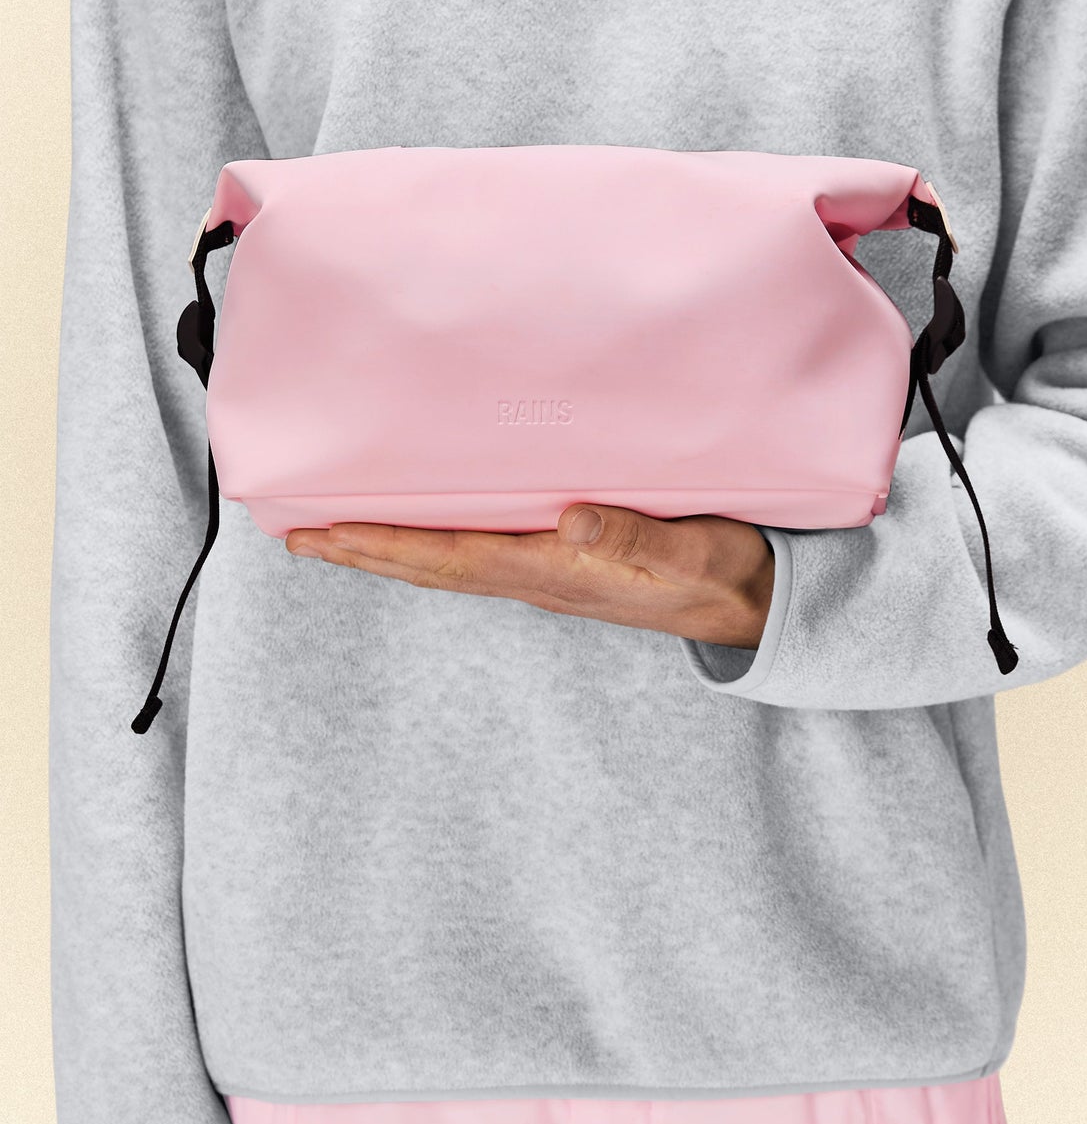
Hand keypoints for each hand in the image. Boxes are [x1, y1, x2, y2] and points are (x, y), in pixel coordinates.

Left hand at [287, 502, 775, 648]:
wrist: (751, 602)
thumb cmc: (721, 569)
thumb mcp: (688, 549)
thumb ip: (634, 536)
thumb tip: (574, 521)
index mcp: (554, 572)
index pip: (449, 559)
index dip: (384, 547)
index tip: (324, 536)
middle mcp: (537, 577)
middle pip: (430, 568)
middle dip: (364, 554)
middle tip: (298, 539)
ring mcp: (546, 574)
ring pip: (447, 564)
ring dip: (389, 552)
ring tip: (338, 537)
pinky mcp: (561, 562)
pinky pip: (477, 554)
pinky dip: (432, 545)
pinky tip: (422, 530)